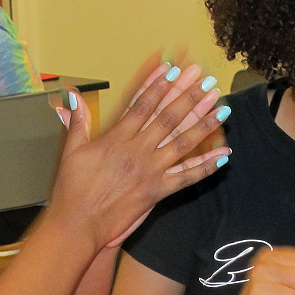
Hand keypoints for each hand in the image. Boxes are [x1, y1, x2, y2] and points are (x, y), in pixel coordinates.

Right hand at [47, 56, 229, 253]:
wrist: (79, 223)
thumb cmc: (72, 189)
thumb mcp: (71, 150)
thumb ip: (78, 121)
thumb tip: (72, 95)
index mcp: (116, 139)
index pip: (142, 105)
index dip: (159, 86)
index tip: (173, 70)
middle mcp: (137, 152)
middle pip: (169, 119)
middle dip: (189, 97)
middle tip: (207, 81)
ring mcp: (150, 172)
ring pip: (183, 144)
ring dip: (204, 125)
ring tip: (222, 109)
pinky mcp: (157, 192)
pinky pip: (186, 177)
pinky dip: (206, 166)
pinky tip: (223, 155)